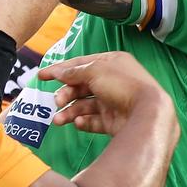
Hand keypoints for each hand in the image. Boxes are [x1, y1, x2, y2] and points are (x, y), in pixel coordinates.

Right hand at [38, 51, 171, 135]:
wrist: (146, 111)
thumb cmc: (122, 85)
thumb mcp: (95, 71)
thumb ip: (74, 72)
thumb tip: (59, 72)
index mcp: (112, 63)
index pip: (81, 64)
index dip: (60, 70)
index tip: (41, 76)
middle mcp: (113, 81)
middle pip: (81, 86)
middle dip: (66, 94)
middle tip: (57, 101)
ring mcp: (114, 102)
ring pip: (85, 105)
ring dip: (69, 112)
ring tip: (59, 120)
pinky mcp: (114, 120)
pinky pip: (94, 120)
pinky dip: (84, 122)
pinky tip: (79, 123)